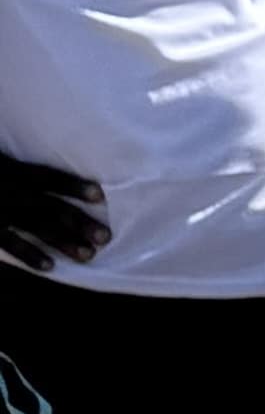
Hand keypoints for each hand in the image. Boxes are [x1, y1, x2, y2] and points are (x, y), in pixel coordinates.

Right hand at [0, 151, 106, 276]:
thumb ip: (15, 159)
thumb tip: (41, 147)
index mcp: (4, 168)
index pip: (43, 176)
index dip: (71, 185)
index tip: (100, 195)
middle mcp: (2, 190)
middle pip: (46, 207)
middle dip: (77, 222)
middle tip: (105, 237)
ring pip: (32, 228)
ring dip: (61, 242)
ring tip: (88, 255)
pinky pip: (6, 244)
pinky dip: (28, 256)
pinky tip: (50, 267)